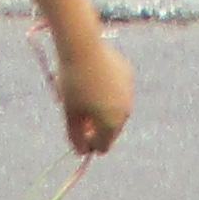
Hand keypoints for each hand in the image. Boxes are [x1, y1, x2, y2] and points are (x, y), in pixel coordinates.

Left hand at [52, 29, 136, 157]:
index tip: (76, 132)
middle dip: (96, 127)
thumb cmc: (72, 83)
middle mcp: (125, 112)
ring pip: (115, 110)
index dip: (88, 144)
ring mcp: (129, 93)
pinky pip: (118, 91)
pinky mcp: (128, 75)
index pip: (102, 147)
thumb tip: (81, 152)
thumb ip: (75, 136)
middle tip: (78, 115)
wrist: (83, 47)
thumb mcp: (69, 113)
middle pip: (111, 129)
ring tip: (84, 95)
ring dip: (102, 109)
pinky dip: (108, 91)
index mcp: (111, 124)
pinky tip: (94, 79)